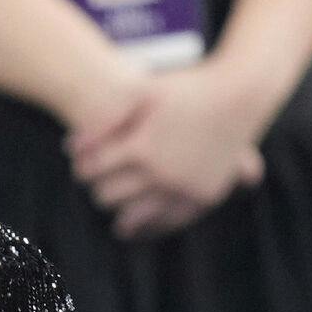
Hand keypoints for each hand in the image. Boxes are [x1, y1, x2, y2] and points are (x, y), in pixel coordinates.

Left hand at [64, 60, 266, 239]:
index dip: (83, 170)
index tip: (82, 169)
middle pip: (110, 196)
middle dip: (98, 190)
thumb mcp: (144, 91)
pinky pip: (169, 222)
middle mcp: (162, 174)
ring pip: (136, 216)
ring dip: (120, 212)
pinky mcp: (204, 197)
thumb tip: (70, 148)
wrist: (242, 92)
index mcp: (142, 148)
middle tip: (96, 187)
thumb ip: (106, 119)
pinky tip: (136, 223)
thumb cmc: (189, 86)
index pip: (94, 171)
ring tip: (115, 207)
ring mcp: (184, 189)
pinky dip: (149, 225)